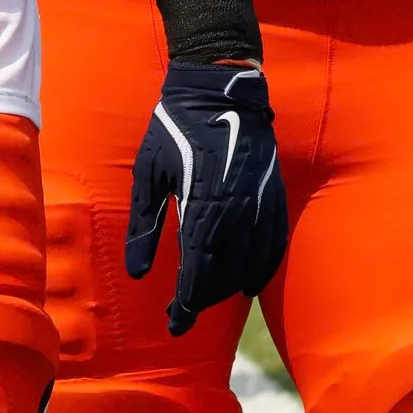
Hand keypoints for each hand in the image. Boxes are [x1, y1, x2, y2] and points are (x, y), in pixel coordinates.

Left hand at [128, 60, 287, 335]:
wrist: (219, 89)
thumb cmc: (174, 129)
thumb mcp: (149, 174)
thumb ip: (143, 225)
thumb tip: (137, 273)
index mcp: (204, 203)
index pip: (199, 269)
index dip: (188, 302)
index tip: (175, 323)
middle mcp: (238, 209)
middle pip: (225, 273)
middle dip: (203, 298)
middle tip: (181, 312)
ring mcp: (261, 203)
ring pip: (250, 263)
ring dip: (228, 287)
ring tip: (205, 298)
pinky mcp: (275, 196)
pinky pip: (273, 245)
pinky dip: (260, 269)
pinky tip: (246, 281)